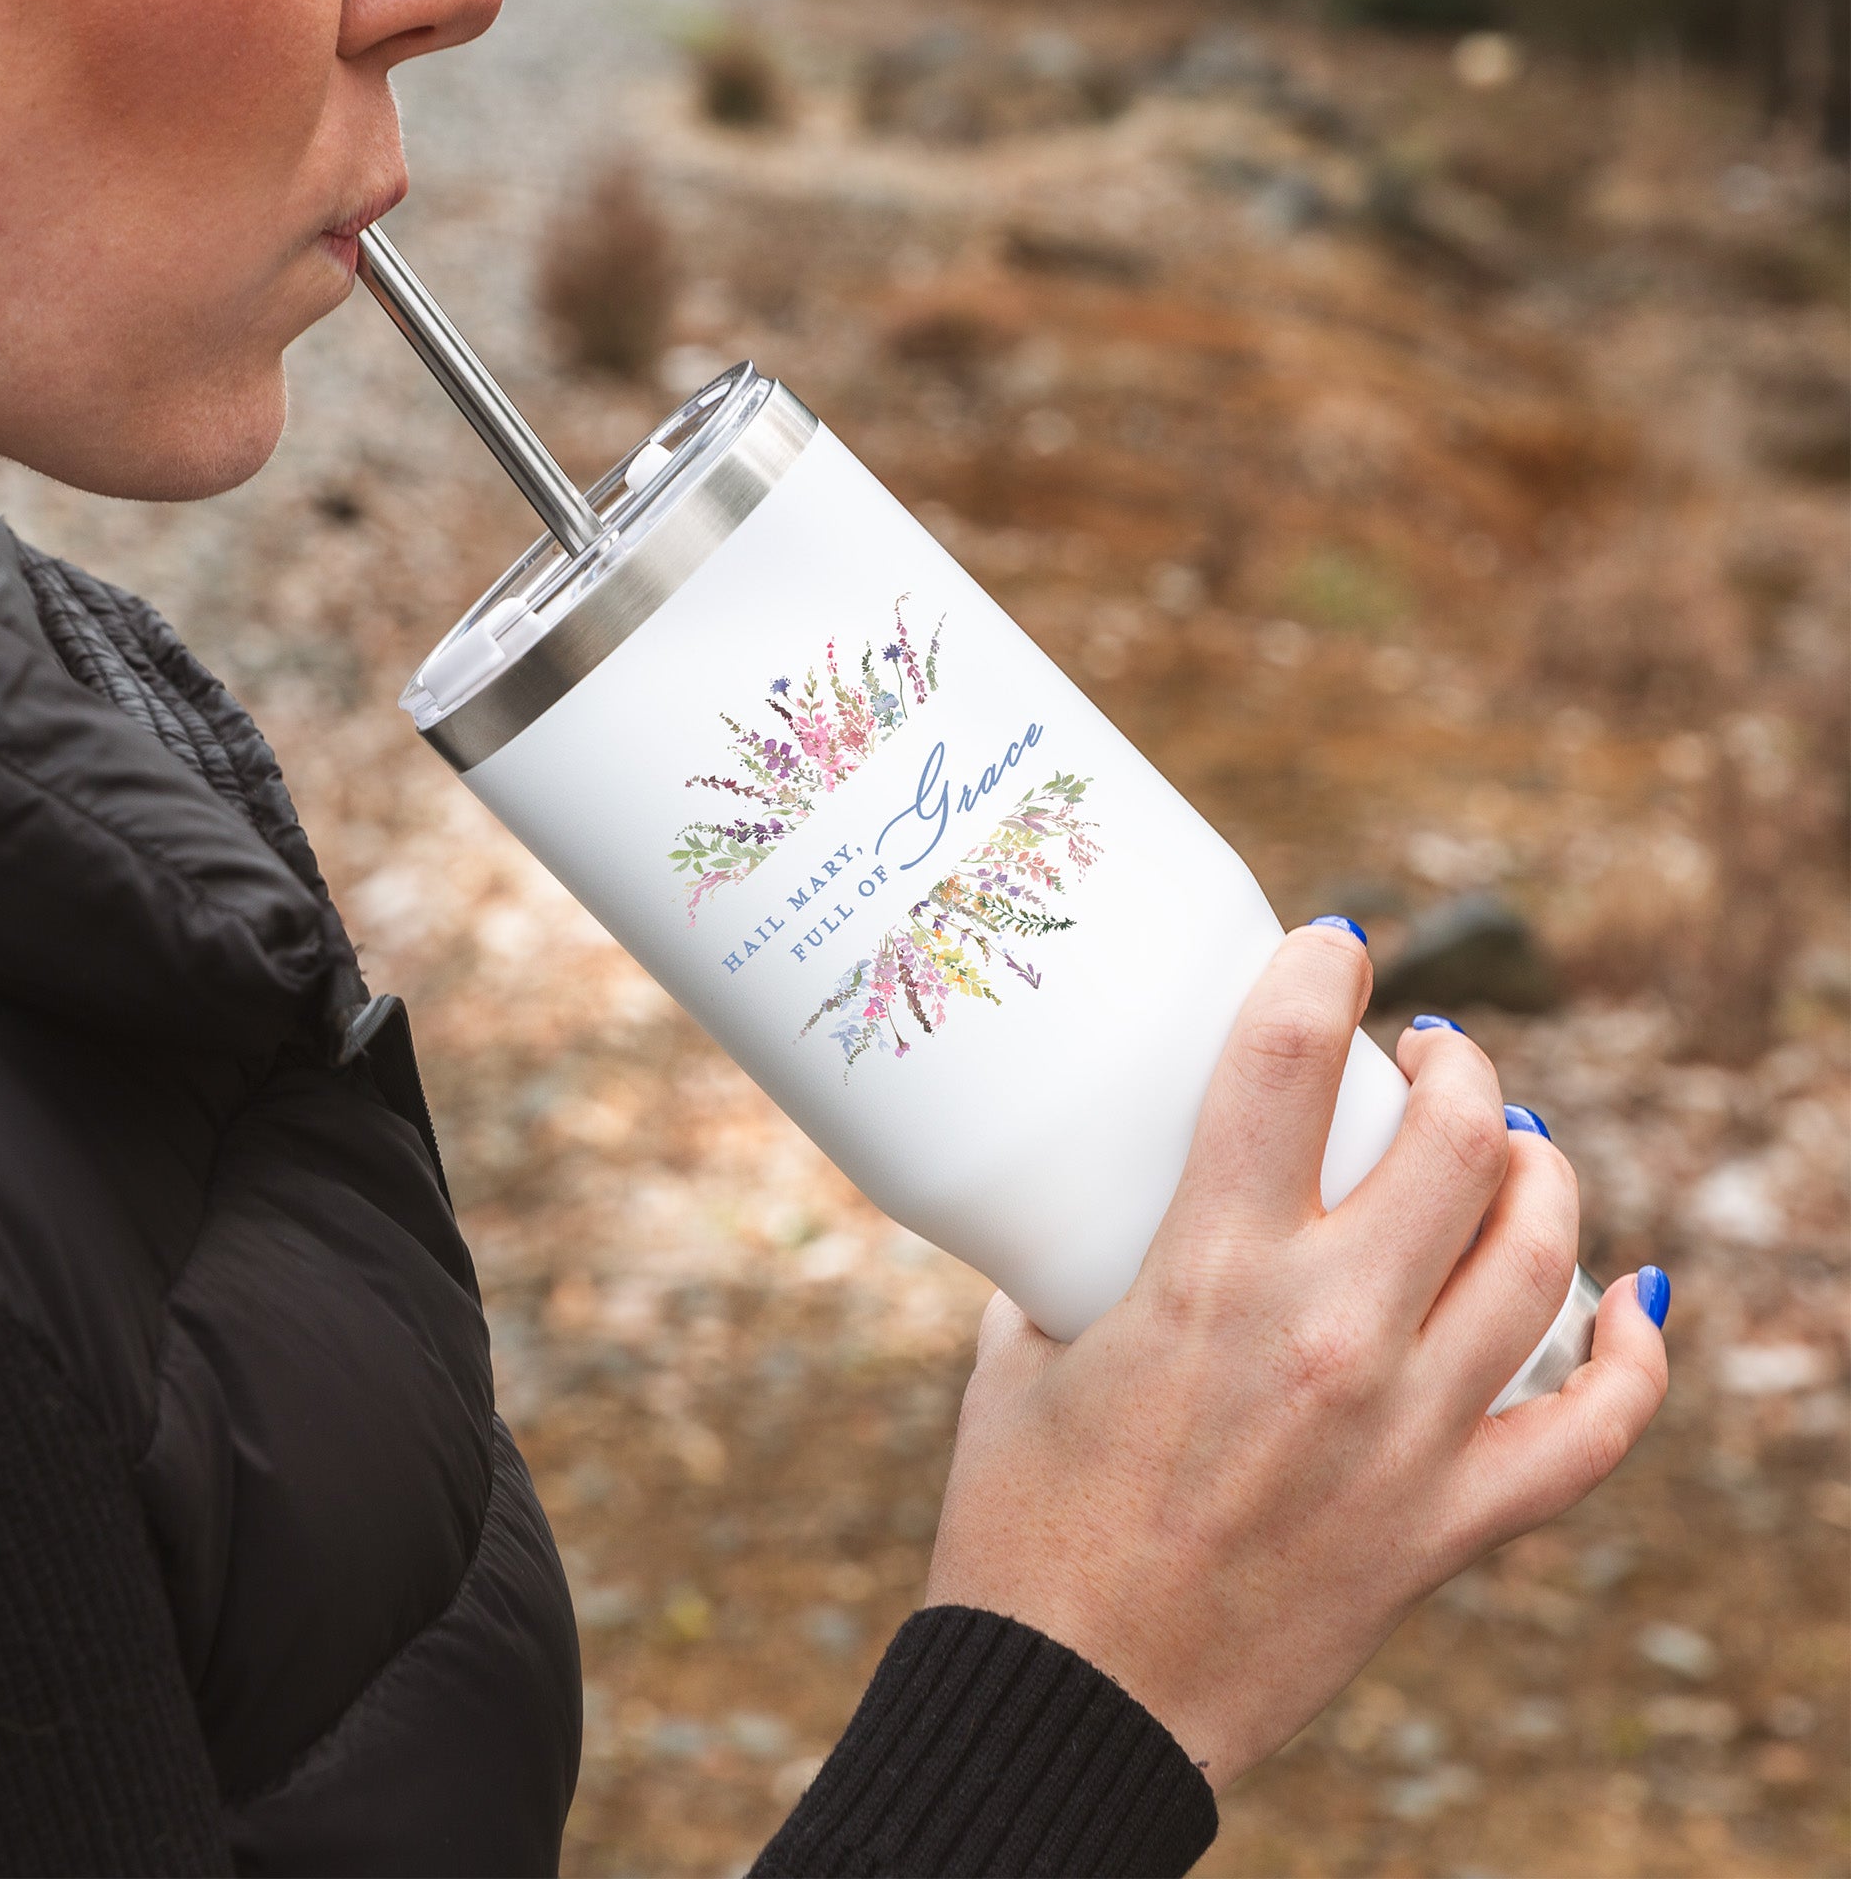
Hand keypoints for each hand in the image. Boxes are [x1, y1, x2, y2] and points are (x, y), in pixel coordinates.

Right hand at [924, 921, 1667, 1788]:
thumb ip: (1082, 1255)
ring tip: (1511, 1145)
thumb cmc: (1019, 1520)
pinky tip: (1631, 1298)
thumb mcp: (1023, 1350)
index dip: (1318, 971)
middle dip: (1458, 1065)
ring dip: (1540, 1172)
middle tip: (1430, 1054)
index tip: (1331, 944)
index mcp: (1205, 1277)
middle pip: (1454, 1141)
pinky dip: (1632, 1356)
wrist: (1068, 1708)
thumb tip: (1112, 1194)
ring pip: (1539, 1258)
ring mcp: (1404, 1436)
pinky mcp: (1447, 1527)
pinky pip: (1592, 1432)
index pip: (1285, 1064)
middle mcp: (1326, 1337)